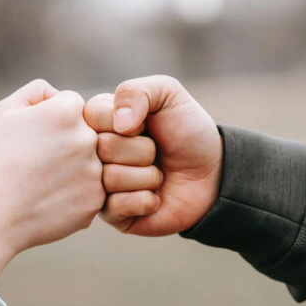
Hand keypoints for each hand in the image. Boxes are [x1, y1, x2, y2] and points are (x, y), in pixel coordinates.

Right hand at [0, 79, 104, 283]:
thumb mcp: (5, 112)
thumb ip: (37, 91)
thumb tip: (58, 94)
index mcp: (68, 111)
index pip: (72, 105)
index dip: (50, 121)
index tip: (33, 139)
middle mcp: (88, 138)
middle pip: (85, 133)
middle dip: (65, 144)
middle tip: (37, 163)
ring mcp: (95, 172)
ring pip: (89, 162)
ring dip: (71, 169)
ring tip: (41, 183)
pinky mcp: (95, 201)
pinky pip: (90, 190)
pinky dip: (73, 195)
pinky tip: (48, 199)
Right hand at [84, 75, 221, 235]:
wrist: (213, 174)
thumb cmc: (188, 131)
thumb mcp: (168, 95)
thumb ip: (136, 92)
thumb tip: (118, 124)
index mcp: (98, 121)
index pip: (92, 116)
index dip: (127, 121)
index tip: (145, 124)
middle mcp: (93, 153)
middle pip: (102, 148)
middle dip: (142, 150)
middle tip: (156, 152)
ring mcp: (99, 184)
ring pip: (110, 178)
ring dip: (147, 176)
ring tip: (157, 174)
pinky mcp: (111, 214)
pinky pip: (116, 206)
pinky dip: (145, 200)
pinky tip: (154, 197)